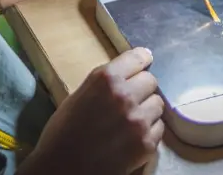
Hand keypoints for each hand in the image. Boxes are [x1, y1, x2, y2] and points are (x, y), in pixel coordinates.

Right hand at [20, 47, 163, 174]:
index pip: (138, 58)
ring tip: (131, 121)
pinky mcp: (146, 143)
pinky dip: (149, 132)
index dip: (141, 61)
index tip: (144, 62)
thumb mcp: (79, 96)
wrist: (63, 169)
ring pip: (158, 104)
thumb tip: (126, 73)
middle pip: (151, 81)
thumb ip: (104, 83)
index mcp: (105, 79)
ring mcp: (138, 120)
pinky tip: (132, 138)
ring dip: (148, 110)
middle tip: (131, 99)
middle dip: (143, 88)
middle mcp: (125, 95)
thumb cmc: (63, 132)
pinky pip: (159, 129)